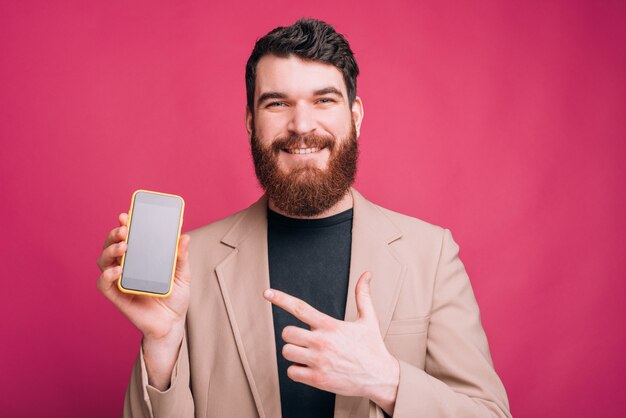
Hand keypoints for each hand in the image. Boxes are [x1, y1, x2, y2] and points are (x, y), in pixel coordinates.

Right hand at [96, 212, 191, 388]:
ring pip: (104, 261)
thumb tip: (184, 237)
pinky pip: (104, 284)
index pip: (128, 237)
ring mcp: (120, 281)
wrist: (173, 323)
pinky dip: (107, 275)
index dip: (124, 224)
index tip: (126, 214)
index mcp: (140, 258)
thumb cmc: (176, 297)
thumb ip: (181, 257)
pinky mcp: (117, 297)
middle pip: (112, 246)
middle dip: (114, 234)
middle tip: (124, 229)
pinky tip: (117, 270)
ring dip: (110, 250)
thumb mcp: (183, 275)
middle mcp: (127, 267)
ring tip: (123, 245)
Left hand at [264, 272, 399, 415]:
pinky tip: (310, 368)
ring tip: (309, 354)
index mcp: (331, 325)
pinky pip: (292, 372)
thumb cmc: (373, 347)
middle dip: (292, 335)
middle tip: (305, 340)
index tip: (267, 292)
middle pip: (287, 333)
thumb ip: (363, 295)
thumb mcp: (369, 319)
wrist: (381, 377)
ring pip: (287, 352)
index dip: (281, 299)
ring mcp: (319, 361)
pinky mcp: (318, 379)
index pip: (300, 308)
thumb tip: (367, 274)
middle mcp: (322, 342)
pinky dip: (297, 370)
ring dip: (294, 352)